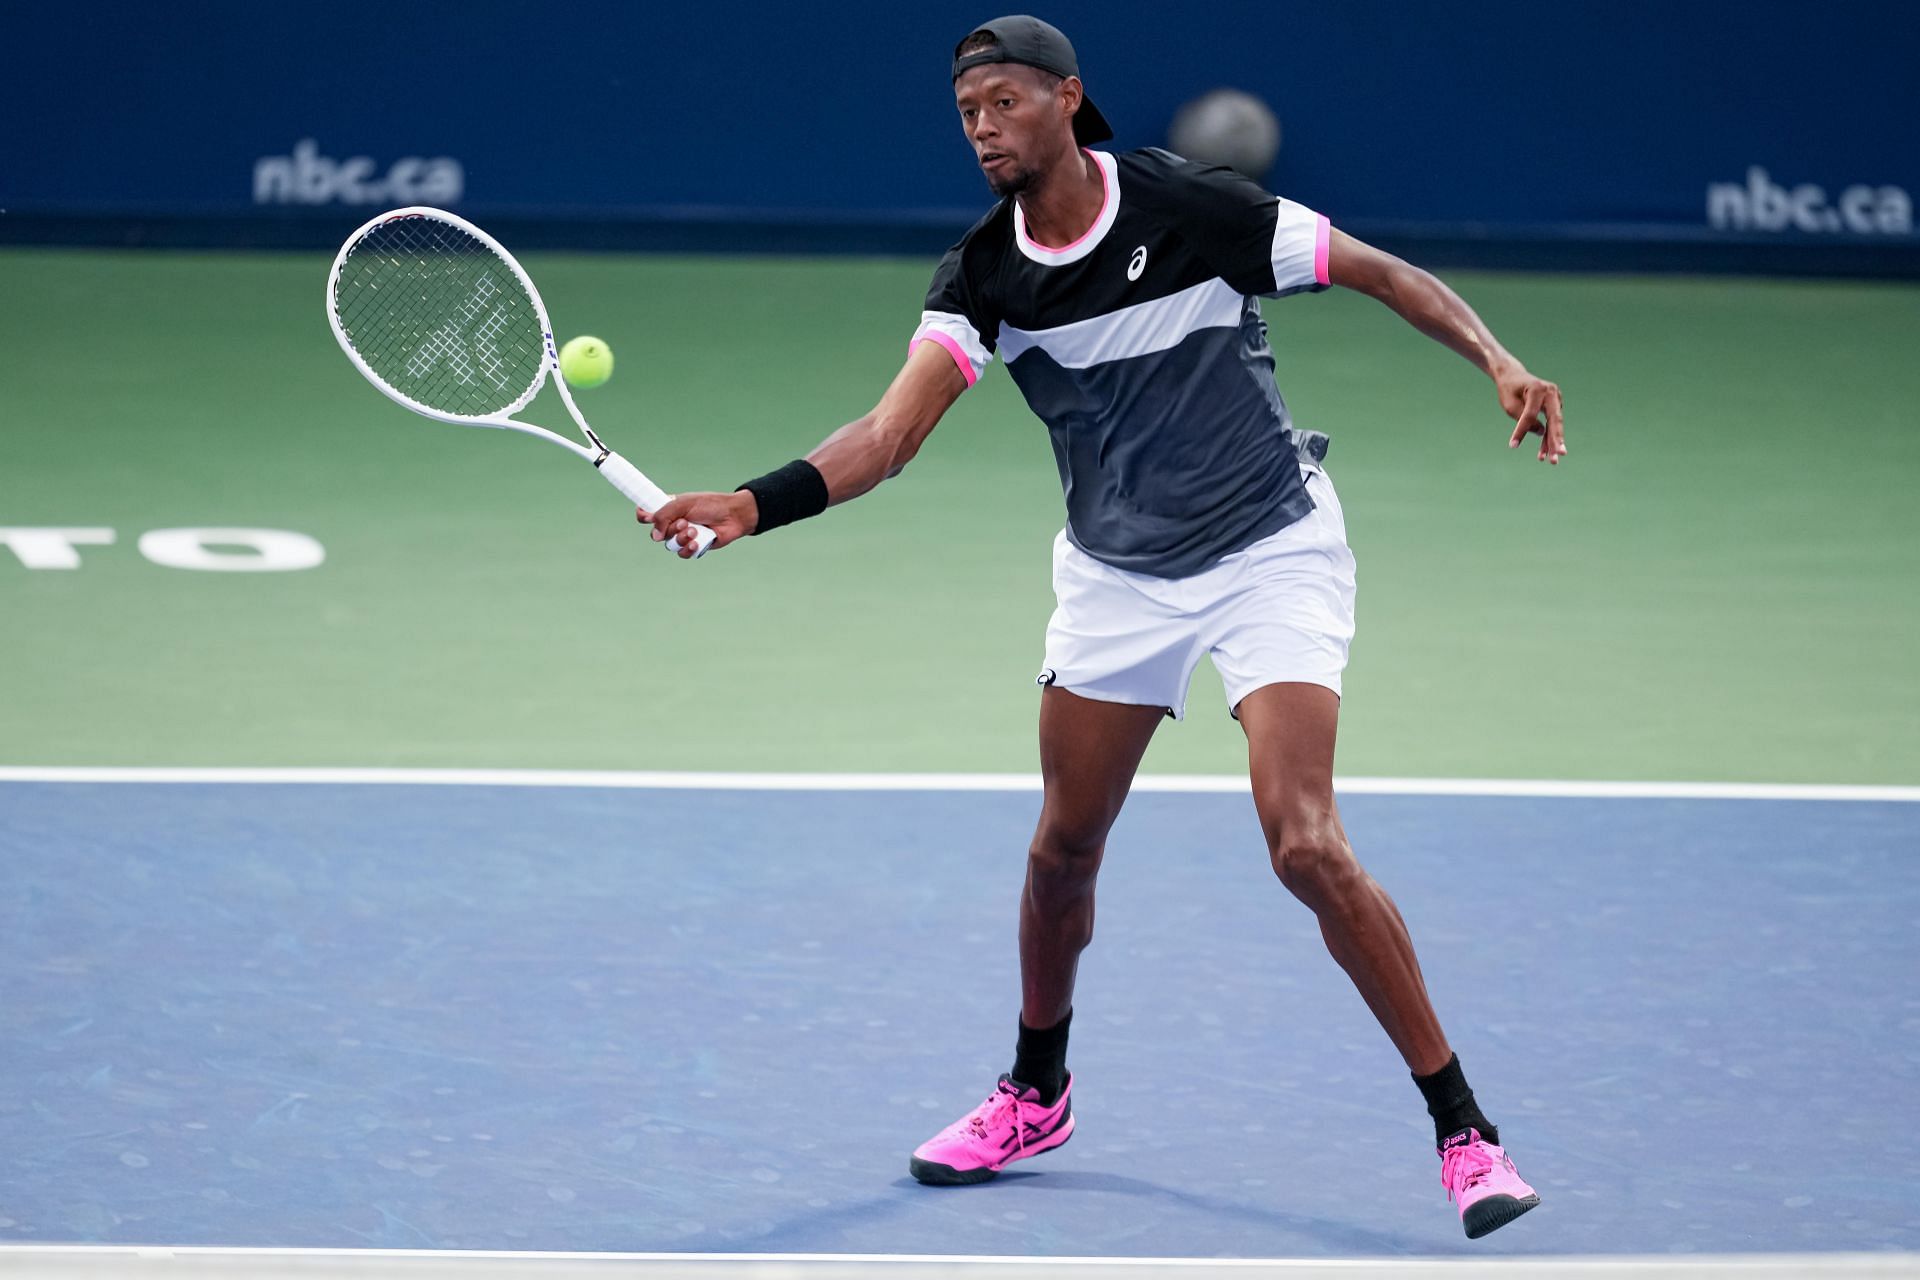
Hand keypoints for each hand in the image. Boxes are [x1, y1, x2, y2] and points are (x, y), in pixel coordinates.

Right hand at [637, 491, 757, 558]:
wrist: (732, 516)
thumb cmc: (710, 505)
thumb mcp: (684, 504)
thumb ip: (665, 515)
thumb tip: (655, 535)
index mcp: (669, 508)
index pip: (647, 514)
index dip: (643, 516)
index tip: (647, 517)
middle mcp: (673, 523)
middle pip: (656, 534)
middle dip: (670, 529)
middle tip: (684, 522)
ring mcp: (682, 536)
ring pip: (670, 545)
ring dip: (681, 539)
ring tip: (695, 531)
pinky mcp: (693, 547)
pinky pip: (682, 554)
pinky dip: (689, 549)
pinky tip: (697, 542)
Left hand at [1497, 365, 1567, 463]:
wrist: (1513, 376)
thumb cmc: (1509, 390)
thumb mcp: (1510, 405)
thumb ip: (1524, 419)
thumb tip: (1542, 433)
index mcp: (1537, 389)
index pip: (1530, 414)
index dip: (1521, 430)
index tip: (1512, 445)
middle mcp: (1551, 392)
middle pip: (1554, 420)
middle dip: (1555, 440)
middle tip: (1559, 456)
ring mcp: (1556, 398)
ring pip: (1555, 425)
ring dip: (1552, 443)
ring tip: (1552, 461)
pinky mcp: (1555, 405)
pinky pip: (1552, 424)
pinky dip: (1547, 438)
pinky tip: (1543, 455)